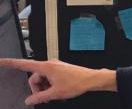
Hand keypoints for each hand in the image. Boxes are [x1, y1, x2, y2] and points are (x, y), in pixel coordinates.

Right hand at [0, 59, 116, 104]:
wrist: (91, 79)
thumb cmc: (77, 82)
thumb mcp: (55, 93)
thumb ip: (39, 97)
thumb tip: (28, 100)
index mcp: (46, 67)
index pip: (24, 64)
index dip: (11, 63)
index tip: (1, 61)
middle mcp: (49, 64)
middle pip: (34, 78)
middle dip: (37, 89)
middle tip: (46, 97)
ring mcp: (55, 67)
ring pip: (42, 80)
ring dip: (45, 89)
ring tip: (55, 94)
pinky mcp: (59, 70)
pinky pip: (49, 79)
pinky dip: (50, 86)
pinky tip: (58, 92)